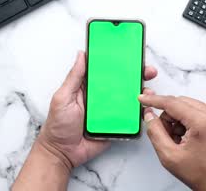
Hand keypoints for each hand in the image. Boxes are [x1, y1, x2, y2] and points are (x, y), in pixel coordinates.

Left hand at [37, 51, 157, 170]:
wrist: (63, 152)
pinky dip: (139, 111)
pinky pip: (130, 116)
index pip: (106, 70)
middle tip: (147, 70)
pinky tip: (145, 106)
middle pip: (122, 82)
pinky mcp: (116, 123)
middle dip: (137, 74)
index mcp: (89, 86)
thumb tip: (81, 55)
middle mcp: (101, 96)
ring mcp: (110, 109)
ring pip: (129, 98)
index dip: (119, 61)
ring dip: (140, 92)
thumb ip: (74, 77)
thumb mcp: (63, 97)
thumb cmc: (58, 125)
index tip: (131, 54)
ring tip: (148, 90)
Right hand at [139, 95, 205, 190]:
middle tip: (166, 136)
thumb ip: (155, 132)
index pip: (172, 102)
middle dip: (168, 117)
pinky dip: (187, 122)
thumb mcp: (170, 156)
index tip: (143, 98)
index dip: (154, 100)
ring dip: (177, 120)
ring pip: (187, 106)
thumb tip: (149, 115)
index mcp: (203, 122)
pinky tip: (187, 139)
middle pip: (179, 102)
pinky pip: (197, 112)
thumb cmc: (203, 175)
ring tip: (179, 141)